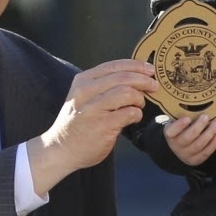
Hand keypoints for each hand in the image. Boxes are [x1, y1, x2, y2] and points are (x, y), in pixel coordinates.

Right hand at [28, 59, 157, 192]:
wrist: (61, 149)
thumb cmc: (77, 122)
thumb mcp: (83, 97)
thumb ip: (103, 86)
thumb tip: (135, 77)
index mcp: (83, 81)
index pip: (113, 66)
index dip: (136, 66)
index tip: (150, 70)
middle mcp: (86, 92)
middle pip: (123, 77)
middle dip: (144, 80)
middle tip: (154, 86)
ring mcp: (93, 109)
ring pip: (127, 93)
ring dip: (139, 98)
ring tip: (139, 105)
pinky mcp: (102, 126)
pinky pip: (129, 113)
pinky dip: (137, 114)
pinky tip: (134, 118)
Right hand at [164, 114, 215, 165]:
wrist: (177, 148)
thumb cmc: (180, 129)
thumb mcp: (177, 122)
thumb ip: (183, 115)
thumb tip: (196, 103)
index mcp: (170, 134)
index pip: (171, 131)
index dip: (179, 125)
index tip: (187, 118)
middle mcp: (176, 146)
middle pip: (187, 138)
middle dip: (198, 127)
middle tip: (206, 117)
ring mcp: (185, 155)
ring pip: (198, 145)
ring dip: (209, 134)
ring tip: (215, 124)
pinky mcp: (195, 160)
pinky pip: (205, 153)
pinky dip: (213, 144)